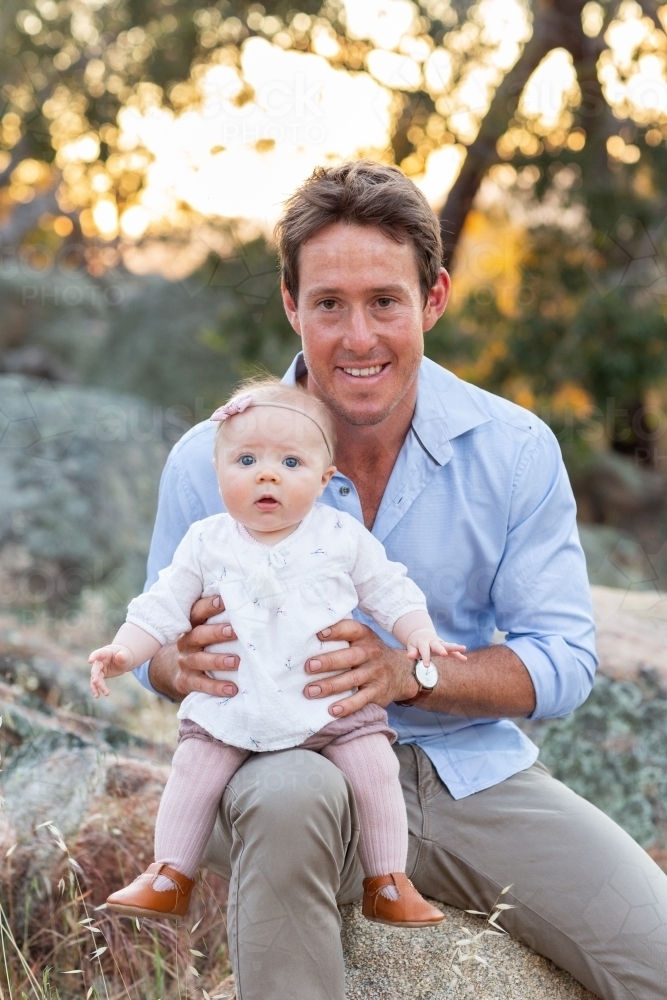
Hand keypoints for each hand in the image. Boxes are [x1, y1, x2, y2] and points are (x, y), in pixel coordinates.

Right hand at [89, 644, 132, 698]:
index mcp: (105, 652)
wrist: (123, 659)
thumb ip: (123, 656)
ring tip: (99, 695)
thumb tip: (120, 656)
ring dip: (97, 686)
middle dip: (95, 675)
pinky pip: (97, 683)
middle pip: (95, 668)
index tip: (90, 661)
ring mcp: (99, 669)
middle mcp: (99, 661)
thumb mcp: (125, 655)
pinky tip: (97, 696)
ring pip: (95, 677)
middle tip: (95, 682)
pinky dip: (97, 689)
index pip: (98, 653)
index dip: (94, 656)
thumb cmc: (124, 655)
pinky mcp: (100, 676)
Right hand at [149, 595, 240, 700]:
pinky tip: (231, 688)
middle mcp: (186, 642)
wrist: (171, 669)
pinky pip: (200, 684)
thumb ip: (220, 619)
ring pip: (199, 660)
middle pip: (198, 635)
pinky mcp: (186, 681)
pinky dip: (216, 687)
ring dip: (218, 660)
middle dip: (216, 633)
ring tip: (236, 661)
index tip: (223, 600)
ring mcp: (185, 662)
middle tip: (233, 631)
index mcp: (191, 626)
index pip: (197, 613)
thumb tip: (249, 606)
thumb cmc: (200, 644)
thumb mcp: (203, 630)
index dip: (208, 606)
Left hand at [303, 620, 417, 717]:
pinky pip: (361, 700)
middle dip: (328, 661)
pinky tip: (332, 710)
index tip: (319, 634)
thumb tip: (308, 631)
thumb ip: (342, 634)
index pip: (351, 629)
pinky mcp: (378, 692)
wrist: (402, 672)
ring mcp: (375, 673)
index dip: (336, 631)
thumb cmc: (370, 653)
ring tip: (311, 691)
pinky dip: (347, 706)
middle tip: (309, 666)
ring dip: (330, 686)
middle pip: (350, 657)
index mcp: (364, 636)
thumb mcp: (362, 638)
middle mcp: (371, 653)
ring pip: (352, 679)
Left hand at [406, 628, 466, 666]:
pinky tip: (464, 659)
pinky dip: (458, 654)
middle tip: (444, 654)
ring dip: (455, 647)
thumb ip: (412, 652)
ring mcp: (440, 643)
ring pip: (448, 645)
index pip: (424, 651)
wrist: (422, 634)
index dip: (425, 658)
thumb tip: (409, 656)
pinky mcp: (445, 647)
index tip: (426, 666)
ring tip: (464, 648)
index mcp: (423, 643)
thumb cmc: (416, 643)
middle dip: (441, 649)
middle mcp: (433, 642)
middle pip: (438, 645)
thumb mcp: (411, 646)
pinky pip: (452, 651)